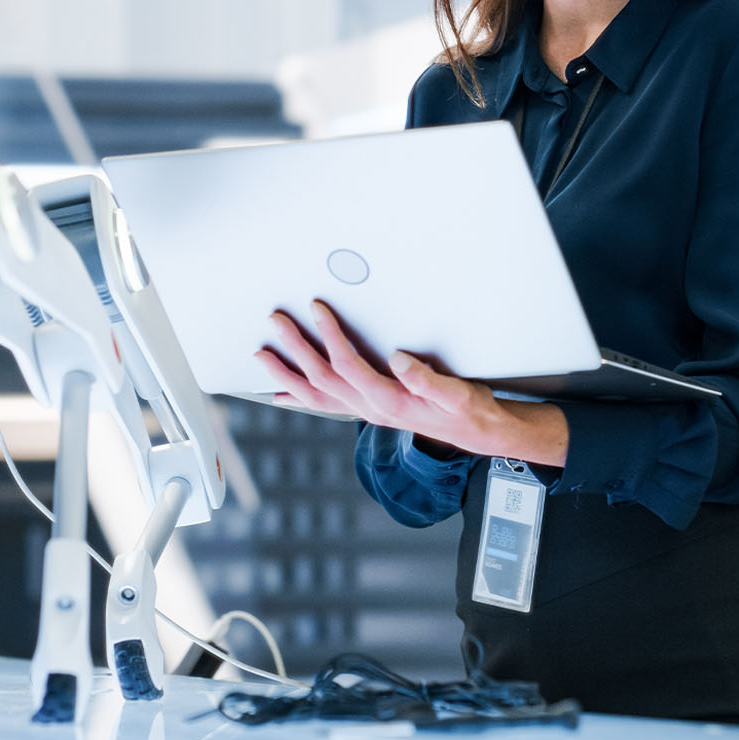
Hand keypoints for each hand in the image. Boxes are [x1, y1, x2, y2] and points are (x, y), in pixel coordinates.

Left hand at [255, 299, 567, 466]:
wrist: (476, 431)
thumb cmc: (466, 409)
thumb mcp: (457, 393)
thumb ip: (427, 378)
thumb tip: (399, 359)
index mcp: (389, 400)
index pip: (348, 364)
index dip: (330, 335)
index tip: (317, 308)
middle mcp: (371, 408)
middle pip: (321, 378)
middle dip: (295, 347)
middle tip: (276, 320)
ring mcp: (365, 410)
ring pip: (315, 394)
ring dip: (286, 374)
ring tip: (262, 355)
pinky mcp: (366, 408)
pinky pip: (323, 405)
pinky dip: (298, 398)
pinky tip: (281, 393)